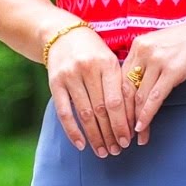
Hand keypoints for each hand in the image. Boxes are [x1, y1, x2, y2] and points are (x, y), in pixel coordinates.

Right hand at [46, 26, 132, 156]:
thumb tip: (131, 118)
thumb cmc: (93, 50)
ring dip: (94, 136)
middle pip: (101, 110)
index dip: (122, 123)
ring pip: (85, 114)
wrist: (62, 34)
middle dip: (110, 133)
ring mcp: (70, 76)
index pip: (116, 100)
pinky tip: (81, 144)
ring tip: (102, 151)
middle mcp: (89, 68)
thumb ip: (119, 83)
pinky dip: (72, 131)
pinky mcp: (55, 83)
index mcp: (107, 63)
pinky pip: (64, 112)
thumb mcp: (109, 59)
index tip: (128, 140)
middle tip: (116, 150)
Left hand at [121, 8, 185, 144]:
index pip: (120, 78)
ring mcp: (158, 60)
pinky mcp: (173, 70)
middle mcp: (144, 50)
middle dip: (123, 116)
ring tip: (135, 137)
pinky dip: (147, 115)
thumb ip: (146, 62)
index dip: (117, 102)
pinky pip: (155, 98)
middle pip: (126, 89)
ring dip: (136, 120)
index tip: (117, 119)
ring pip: (139, 96)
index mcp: (138, 45)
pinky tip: (143, 127)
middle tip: (123, 134)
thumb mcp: (161, 46)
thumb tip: (137, 89)